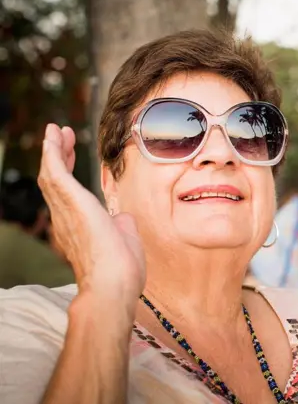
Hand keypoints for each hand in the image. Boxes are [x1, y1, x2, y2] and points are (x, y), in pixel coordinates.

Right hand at [38, 124, 145, 307]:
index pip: (68, 194)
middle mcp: (65, 219)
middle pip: (56, 180)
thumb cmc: (122, 271)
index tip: (69, 152)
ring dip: (55, 150)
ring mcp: (65, 213)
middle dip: (58, 155)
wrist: (114, 286)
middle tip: (61, 134)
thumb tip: (122, 216)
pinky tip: (54, 139)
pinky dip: (53, 155)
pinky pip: (56, 174)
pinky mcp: (71, 205)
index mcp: (79, 227)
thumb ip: (121, 223)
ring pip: (52, 175)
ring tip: (58, 131)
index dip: (67, 171)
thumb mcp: (124, 240)